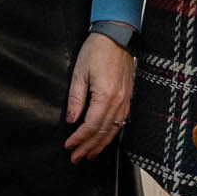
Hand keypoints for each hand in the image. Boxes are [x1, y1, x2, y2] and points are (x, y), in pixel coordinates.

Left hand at [63, 31, 134, 160]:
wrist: (117, 37)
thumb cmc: (97, 51)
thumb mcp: (79, 73)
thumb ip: (75, 99)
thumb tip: (71, 120)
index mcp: (105, 96)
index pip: (91, 126)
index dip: (79, 139)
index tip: (69, 146)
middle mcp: (118, 101)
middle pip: (103, 132)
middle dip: (88, 147)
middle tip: (76, 158)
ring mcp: (125, 101)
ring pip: (113, 130)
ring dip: (100, 145)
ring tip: (89, 155)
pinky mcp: (127, 98)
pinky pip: (120, 122)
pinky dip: (111, 134)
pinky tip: (104, 139)